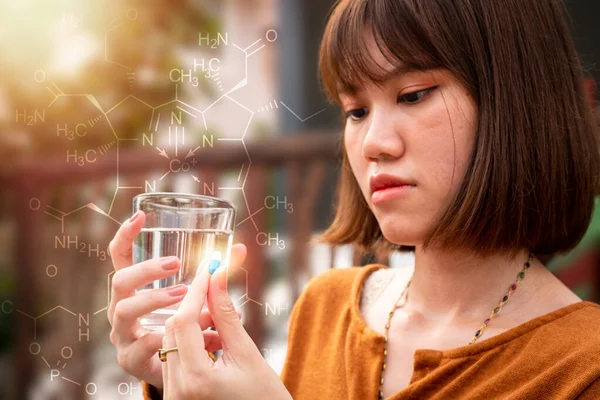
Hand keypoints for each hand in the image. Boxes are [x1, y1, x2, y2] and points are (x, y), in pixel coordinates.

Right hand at [107, 211, 240, 389]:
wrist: (182, 375)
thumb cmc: (188, 328)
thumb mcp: (201, 298)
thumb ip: (215, 276)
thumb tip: (239, 250)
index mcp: (135, 289)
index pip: (121, 257)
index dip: (126, 235)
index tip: (140, 216)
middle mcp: (123, 308)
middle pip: (120, 280)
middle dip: (146, 269)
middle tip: (175, 264)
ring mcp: (123, 334)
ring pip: (125, 310)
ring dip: (155, 299)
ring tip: (183, 295)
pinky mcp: (129, 359)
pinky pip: (138, 345)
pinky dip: (164, 338)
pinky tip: (184, 336)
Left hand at [161, 243, 291, 399]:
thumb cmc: (265, 398)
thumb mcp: (249, 355)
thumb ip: (227, 316)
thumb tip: (218, 280)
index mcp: (196, 379)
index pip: (185, 320)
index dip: (197, 290)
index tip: (210, 268)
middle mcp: (177, 391)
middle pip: (173, 329)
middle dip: (194, 307)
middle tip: (216, 290)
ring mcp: (174, 397)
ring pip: (171, 342)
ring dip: (192, 326)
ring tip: (220, 324)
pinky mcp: (176, 398)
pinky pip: (174, 359)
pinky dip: (190, 344)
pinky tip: (213, 342)